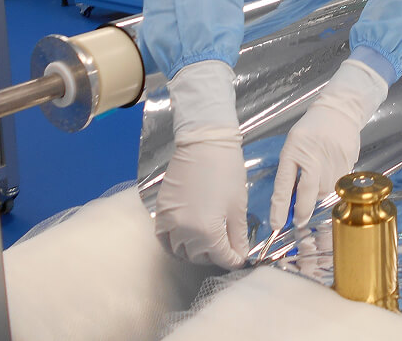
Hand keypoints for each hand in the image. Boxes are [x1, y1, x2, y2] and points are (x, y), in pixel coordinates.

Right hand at [154, 128, 248, 267]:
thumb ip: (237, 235)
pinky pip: (163, 237)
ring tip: (207, 244)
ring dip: (194, 252)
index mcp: (207, 231)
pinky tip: (185, 238)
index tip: (240, 257)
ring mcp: (169, 221)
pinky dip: (173, 242)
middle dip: (215, 256)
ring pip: (179, 250)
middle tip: (226, 248)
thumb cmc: (226, 171)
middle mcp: (184, 231)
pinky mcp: (160, 210)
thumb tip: (241, 254)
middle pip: (199, 256)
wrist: (204, 143)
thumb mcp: (237, 206)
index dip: (233, 259)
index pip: (221, 257)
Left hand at [270, 59, 388, 228]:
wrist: (340, 111)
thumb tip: (291, 201)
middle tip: (298, 220)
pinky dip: (331, 185)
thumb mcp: (293, 145)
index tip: (277, 225)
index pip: (284, 185)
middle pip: (308, 195)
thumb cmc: (311, 129)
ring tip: (317, 177)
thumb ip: (290, 171)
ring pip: (323, 192)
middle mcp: (313, 157)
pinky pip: (337, 185)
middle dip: (302, 211)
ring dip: (317, 194)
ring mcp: (332, 161)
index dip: (280, 208)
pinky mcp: (348, 164)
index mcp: (294, 151)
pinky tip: (329, 171)